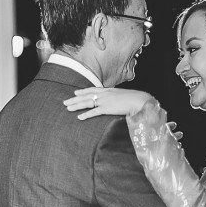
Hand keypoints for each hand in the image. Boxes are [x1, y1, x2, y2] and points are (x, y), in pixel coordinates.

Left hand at [63, 88, 183, 138]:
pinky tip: (79, 117)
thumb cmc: (134, 100)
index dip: (82, 91)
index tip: (75, 92)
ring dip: (76, 105)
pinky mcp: (107, 109)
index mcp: (108, 90)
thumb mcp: (123, 96)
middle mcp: (105, 94)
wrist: (140, 100)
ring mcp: (105, 101)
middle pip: (86, 95)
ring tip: (68, 108)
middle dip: (74, 99)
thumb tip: (115, 102)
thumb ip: (117, 98)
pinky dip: (86, 115)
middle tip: (65, 102)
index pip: (92, 89)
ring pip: (87, 102)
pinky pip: (94, 112)